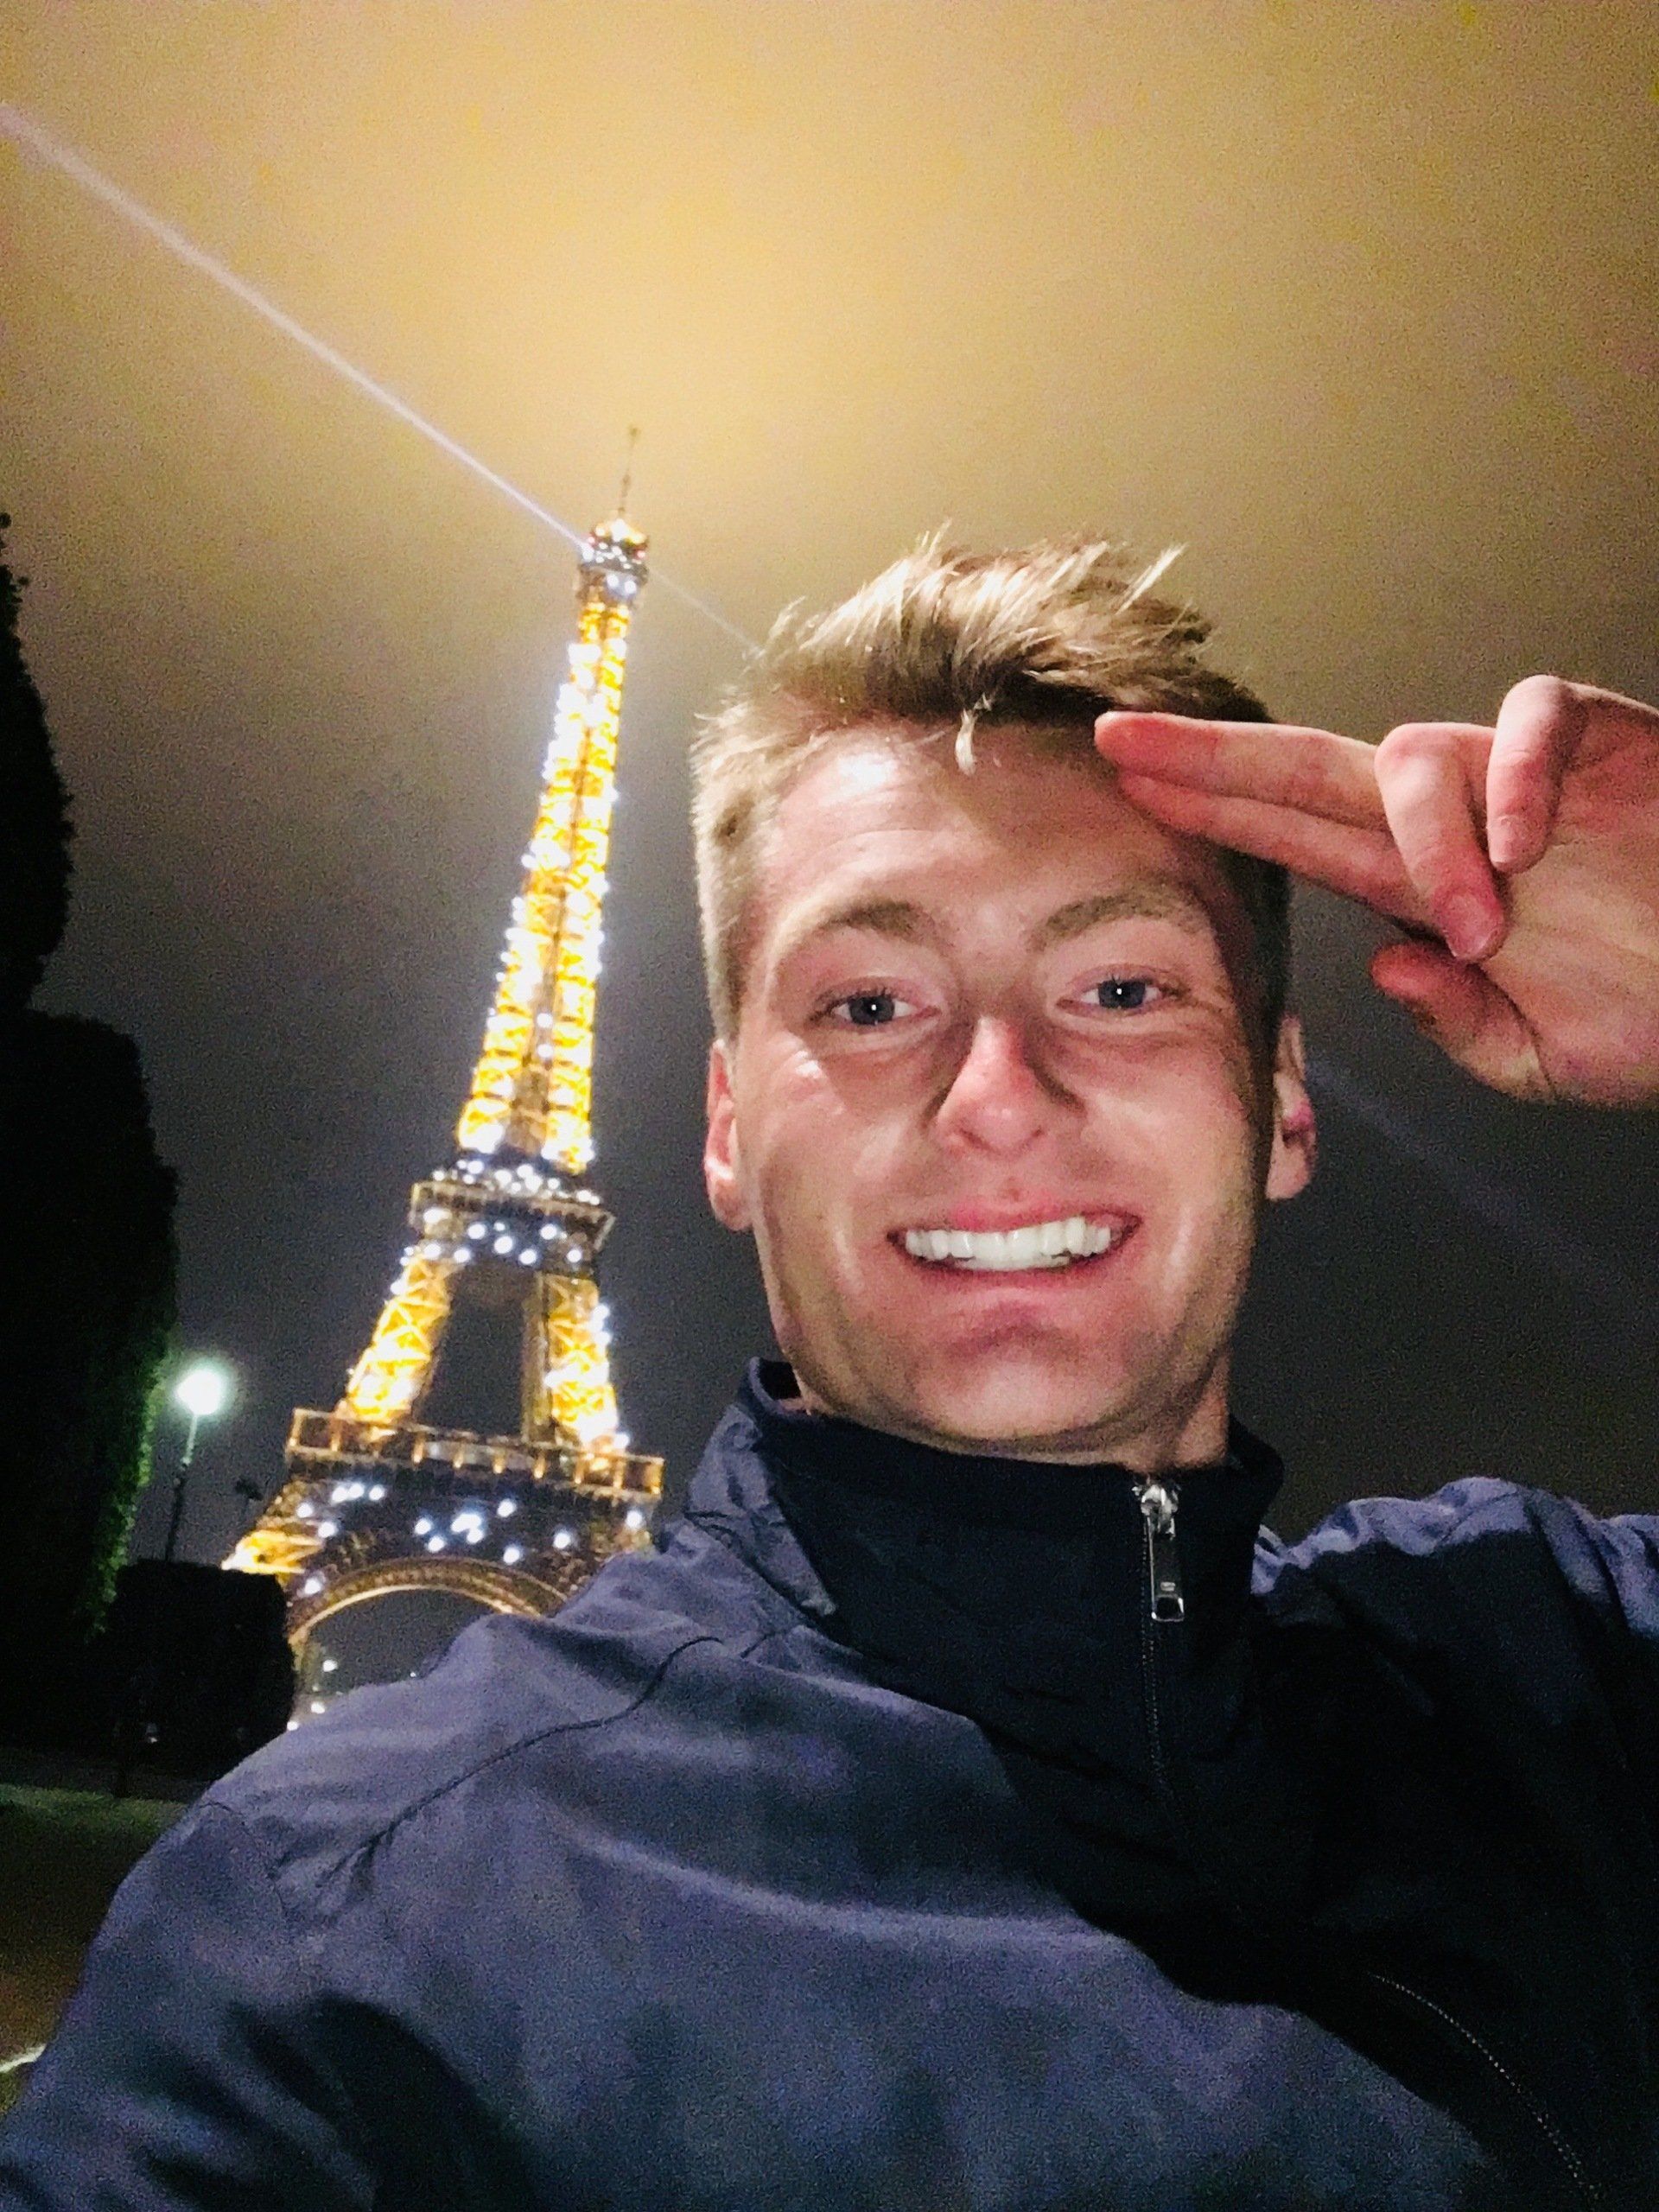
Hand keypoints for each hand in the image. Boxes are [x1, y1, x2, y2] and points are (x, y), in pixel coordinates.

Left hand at [1095, 677, 1658, 1106]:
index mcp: (1418, 884)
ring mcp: (1513, 775)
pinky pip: (1529, 719)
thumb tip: (1391, 961)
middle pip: (1305, 767)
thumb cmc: (1649, 1010)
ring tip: (1484, 924)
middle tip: (1121, 742)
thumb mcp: (1533, 1056)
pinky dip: (1514, 775)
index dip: (1212, 804)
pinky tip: (1522, 846)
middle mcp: (1448, 819)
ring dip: (1429, 844)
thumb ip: (1455, 1023)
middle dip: (1213, 755)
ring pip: (1410, 756)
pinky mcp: (1594, 739)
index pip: (1290, 832)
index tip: (1126, 783)